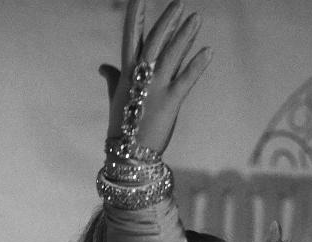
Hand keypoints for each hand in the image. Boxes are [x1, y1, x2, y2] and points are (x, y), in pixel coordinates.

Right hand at [99, 0, 211, 153]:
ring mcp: (156, 88)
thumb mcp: (116, 99)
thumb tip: (104, 67)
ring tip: (197, 18)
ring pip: (171, 55)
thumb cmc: (122, 128)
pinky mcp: (170, 102)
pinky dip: (197, 65)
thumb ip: (114, 78)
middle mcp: (141, 77)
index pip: (130, 37)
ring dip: (185, 35)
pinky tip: (208, 50)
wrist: (129, 156)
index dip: (135, 15)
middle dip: (166, 21)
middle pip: (154, 41)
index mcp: (127, 73)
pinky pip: (186, 80)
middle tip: (179, 2)